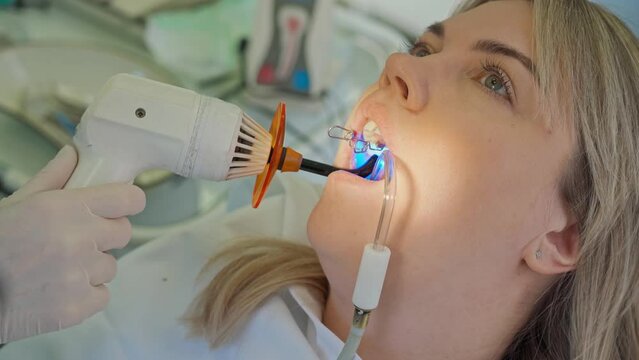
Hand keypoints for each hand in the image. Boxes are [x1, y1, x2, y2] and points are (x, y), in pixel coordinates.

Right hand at [0, 146, 145, 342]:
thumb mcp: (18, 202)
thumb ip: (53, 177)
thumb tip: (73, 155)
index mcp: (66, 208)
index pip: (129, 199)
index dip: (127, 201)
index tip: (121, 206)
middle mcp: (78, 239)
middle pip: (124, 232)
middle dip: (106, 235)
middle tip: (79, 239)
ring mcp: (80, 275)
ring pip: (111, 266)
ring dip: (92, 267)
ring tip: (59, 267)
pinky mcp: (78, 306)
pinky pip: (102, 296)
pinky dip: (86, 295)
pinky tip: (60, 289)